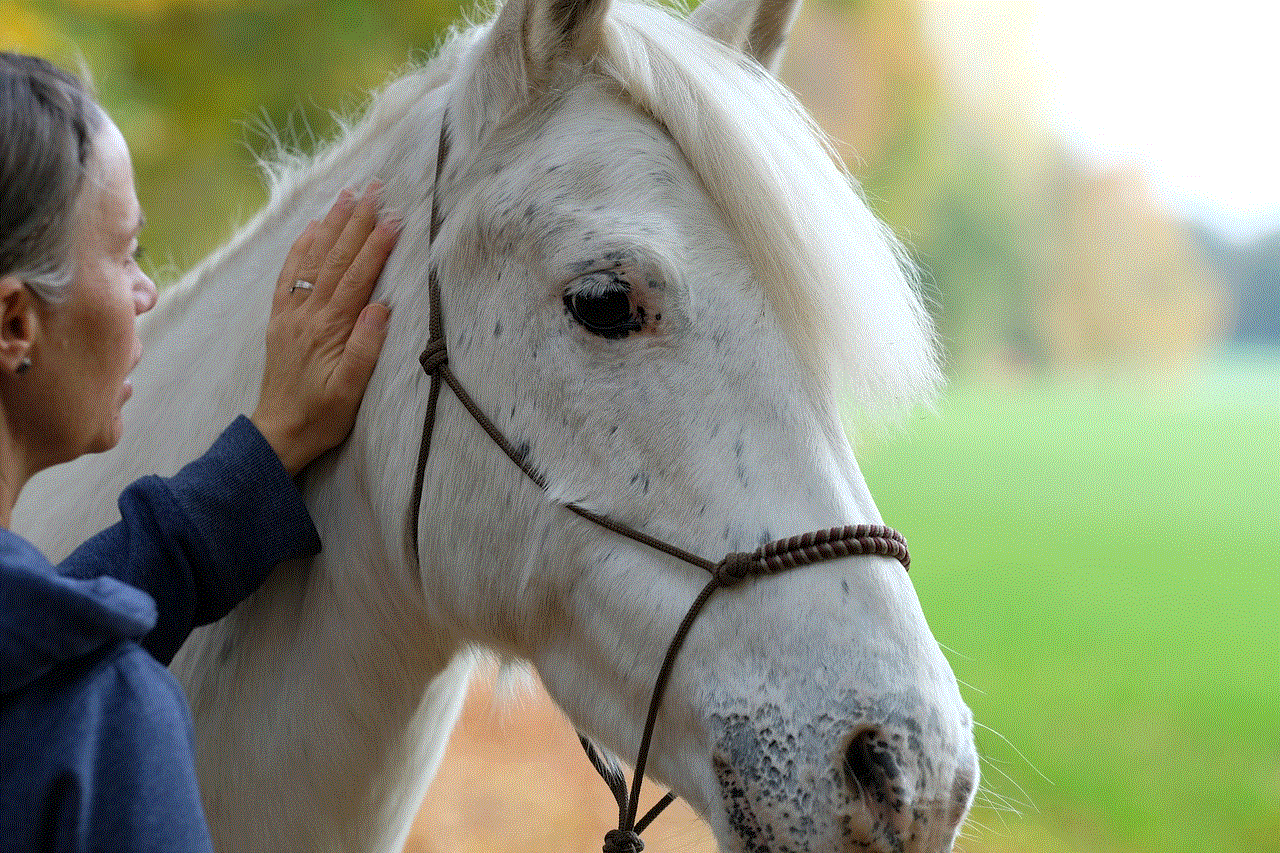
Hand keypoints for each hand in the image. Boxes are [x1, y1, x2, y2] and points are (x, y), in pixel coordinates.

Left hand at [251, 185, 399, 475]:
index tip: (394, 216)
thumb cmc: (323, 416)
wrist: (279, 433)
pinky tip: (312, 227)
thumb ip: (365, 347)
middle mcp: (307, 314)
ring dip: (331, 224)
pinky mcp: (281, 319)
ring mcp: (291, 314)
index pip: (357, 277)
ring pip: (312, 258)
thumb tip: (382, 306)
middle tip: (374, 187)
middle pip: (335, 257)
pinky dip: (301, 246)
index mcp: (328, 329)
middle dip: (356, 220)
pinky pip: (290, 274)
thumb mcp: (351, 390)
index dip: (376, 244)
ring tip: (347, 194)